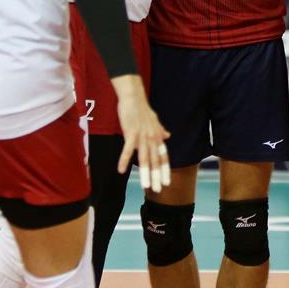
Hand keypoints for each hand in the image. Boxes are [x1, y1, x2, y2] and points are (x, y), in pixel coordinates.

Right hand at [112, 75, 170, 191]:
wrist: (133, 97)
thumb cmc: (142, 109)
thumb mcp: (155, 120)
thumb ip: (160, 130)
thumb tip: (168, 136)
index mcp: (157, 137)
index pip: (163, 156)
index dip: (165, 170)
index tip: (167, 182)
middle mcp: (152, 138)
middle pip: (155, 161)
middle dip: (157, 176)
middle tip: (158, 190)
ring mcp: (142, 137)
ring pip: (144, 158)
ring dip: (145, 173)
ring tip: (145, 186)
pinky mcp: (131, 133)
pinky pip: (128, 149)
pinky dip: (124, 160)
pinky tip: (121, 170)